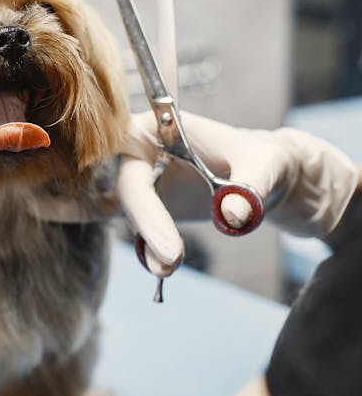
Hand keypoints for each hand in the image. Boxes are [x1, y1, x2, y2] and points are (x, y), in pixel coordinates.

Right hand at [116, 111, 359, 276]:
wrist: (267, 177)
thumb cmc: (262, 158)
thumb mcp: (263, 165)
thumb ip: (248, 187)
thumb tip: (232, 216)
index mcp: (154, 127)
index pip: (134, 166)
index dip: (142, 205)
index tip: (166, 242)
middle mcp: (140, 152)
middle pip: (129, 192)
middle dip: (147, 227)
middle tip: (172, 259)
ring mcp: (143, 181)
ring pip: (133, 214)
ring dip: (148, 243)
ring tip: (169, 267)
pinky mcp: (150, 206)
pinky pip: (139, 227)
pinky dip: (145, 247)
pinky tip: (160, 266)